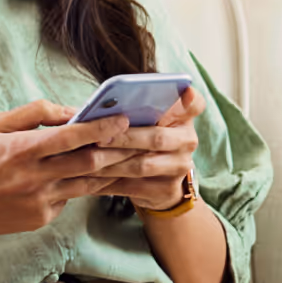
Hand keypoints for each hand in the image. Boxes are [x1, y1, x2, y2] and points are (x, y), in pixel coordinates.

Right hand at [0, 98, 133, 238]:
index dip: (100, 127)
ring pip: (87, 185)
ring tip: (135, 160)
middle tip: (142, 139)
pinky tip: (90, 176)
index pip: (71, 137)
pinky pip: (68, 198)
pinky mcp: (41, 218)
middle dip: (119, 150)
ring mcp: (40, 202)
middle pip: (88, 164)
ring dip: (112, 172)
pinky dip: (79, 185)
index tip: (122, 118)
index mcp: (22, 150)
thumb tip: (68, 110)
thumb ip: (33, 114)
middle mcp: (35, 178)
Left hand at [81, 85, 206, 210]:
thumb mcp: (145, 121)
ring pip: (143, 164)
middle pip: (158, 137)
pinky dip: (109, 182)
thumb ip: (134, 110)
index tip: (185, 92)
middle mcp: (187, 141)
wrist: (158, 183)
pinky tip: (90, 177)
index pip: (195, 104)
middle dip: (125, 138)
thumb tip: (99, 106)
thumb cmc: (143, 138)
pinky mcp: (168, 190)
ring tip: (87, 158)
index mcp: (183, 117)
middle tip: (98, 137)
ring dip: (112, 161)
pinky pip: (134, 186)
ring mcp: (180, 167)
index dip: (190, 99)